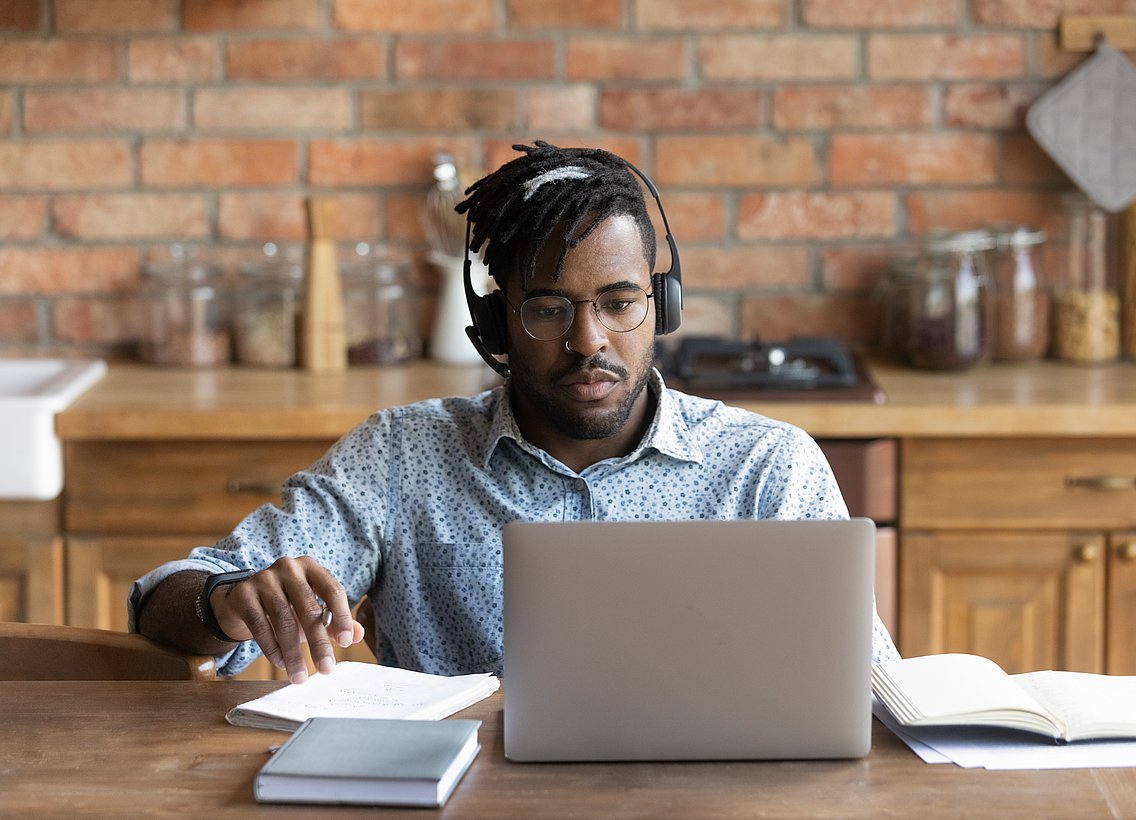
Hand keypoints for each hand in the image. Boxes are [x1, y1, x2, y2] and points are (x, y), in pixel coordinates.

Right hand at [209, 556, 364, 683]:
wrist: (243, 600)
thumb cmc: (286, 605)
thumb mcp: (311, 610)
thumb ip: (335, 620)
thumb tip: (357, 635)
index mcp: (311, 568)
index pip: (332, 590)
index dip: (341, 616)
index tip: (346, 642)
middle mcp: (288, 568)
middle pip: (308, 608)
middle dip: (319, 642)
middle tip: (326, 669)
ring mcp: (264, 579)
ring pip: (284, 620)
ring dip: (293, 653)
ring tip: (300, 676)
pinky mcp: (243, 594)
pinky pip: (260, 625)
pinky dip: (272, 648)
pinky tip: (281, 663)